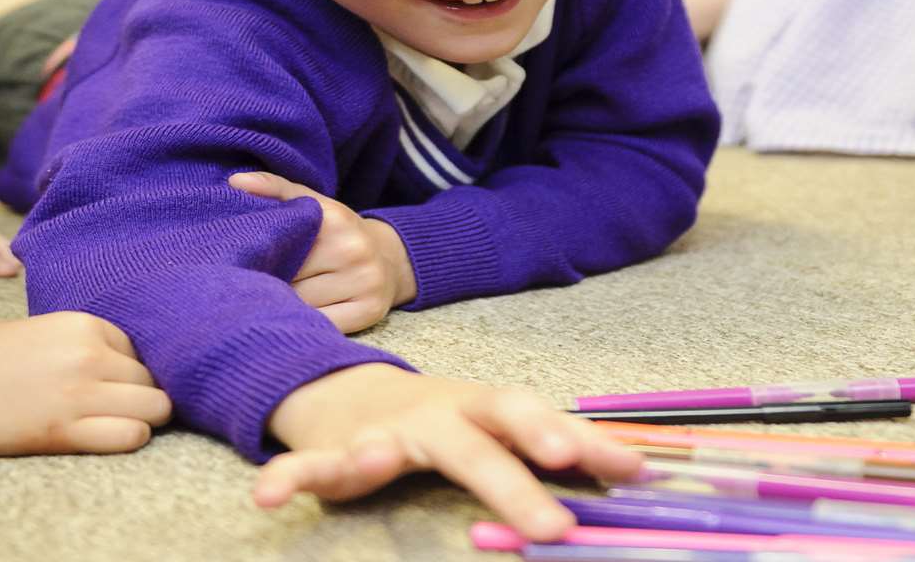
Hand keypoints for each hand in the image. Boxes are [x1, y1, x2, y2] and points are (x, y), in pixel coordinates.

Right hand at [0, 313, 171, 457]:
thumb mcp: (34, 333)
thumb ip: (78, 343)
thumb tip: (118, 365)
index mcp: (81, 322)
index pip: (141, 349)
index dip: (127, 371)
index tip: (107, 385)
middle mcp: (88, 352)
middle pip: (152, 379)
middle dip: (139, 396)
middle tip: (109, 410)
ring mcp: (78, 391)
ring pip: (156, 407)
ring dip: (141, 419)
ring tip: (109, 425)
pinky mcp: (62, 430)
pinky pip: (132, 437)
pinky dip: (128, 440)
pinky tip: (102, 438)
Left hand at [230, 171, 414, 332]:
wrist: (390, 259)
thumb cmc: (339, 233)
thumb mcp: (314, 204)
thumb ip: (275, 189)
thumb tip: (235, 182)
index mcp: (333, 220)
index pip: (279, 246)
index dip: (258, 257)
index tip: (245, 262)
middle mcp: (352, 251)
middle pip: (289, 279)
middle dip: (270, 282)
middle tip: (258, 283)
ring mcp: (365, 283)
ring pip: (303, 305)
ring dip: (286, 305)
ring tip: (280, 298)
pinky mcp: (370, 312)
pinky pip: (323, 325)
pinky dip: (307, 323)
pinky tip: (301, 316)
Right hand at [259, 363, 642, 541]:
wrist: (349, 390)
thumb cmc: (447, 418)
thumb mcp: (504, 426)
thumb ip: (565, 446)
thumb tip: (646, 466)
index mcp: (486, 409)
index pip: (540, 420)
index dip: (585, 443)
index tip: (634, 471)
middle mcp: (439, 414)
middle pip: (479, 441)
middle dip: (513, 474)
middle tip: (553, 522)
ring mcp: (383, 431)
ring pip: (387, 446)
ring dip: (379, 456)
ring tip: (374, 464)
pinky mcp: (333, 452)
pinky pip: (309, 468)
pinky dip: (289, 479)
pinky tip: (268, 498)